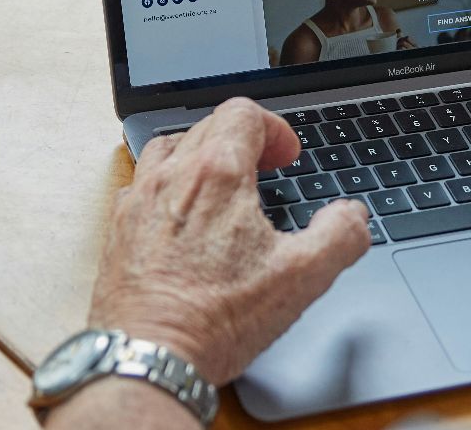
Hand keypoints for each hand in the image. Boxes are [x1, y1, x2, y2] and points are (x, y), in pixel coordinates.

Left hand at [88, 97, 370, 384]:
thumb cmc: (216, 319)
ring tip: (220, 185)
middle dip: (243, 139)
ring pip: (169, 148)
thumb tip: (353, 216)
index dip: (274, 128)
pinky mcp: (118, 230)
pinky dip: (166, 186)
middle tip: (264, 170)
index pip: (243, 113)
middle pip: (207, 126)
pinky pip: (140, 184)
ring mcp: (138, 201)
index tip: (286, 157)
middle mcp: (171, 177)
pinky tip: (180, 217)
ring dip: (200, 155)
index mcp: (217, 175)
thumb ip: (339, 237)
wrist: (149, 357)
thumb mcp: (301, 278)